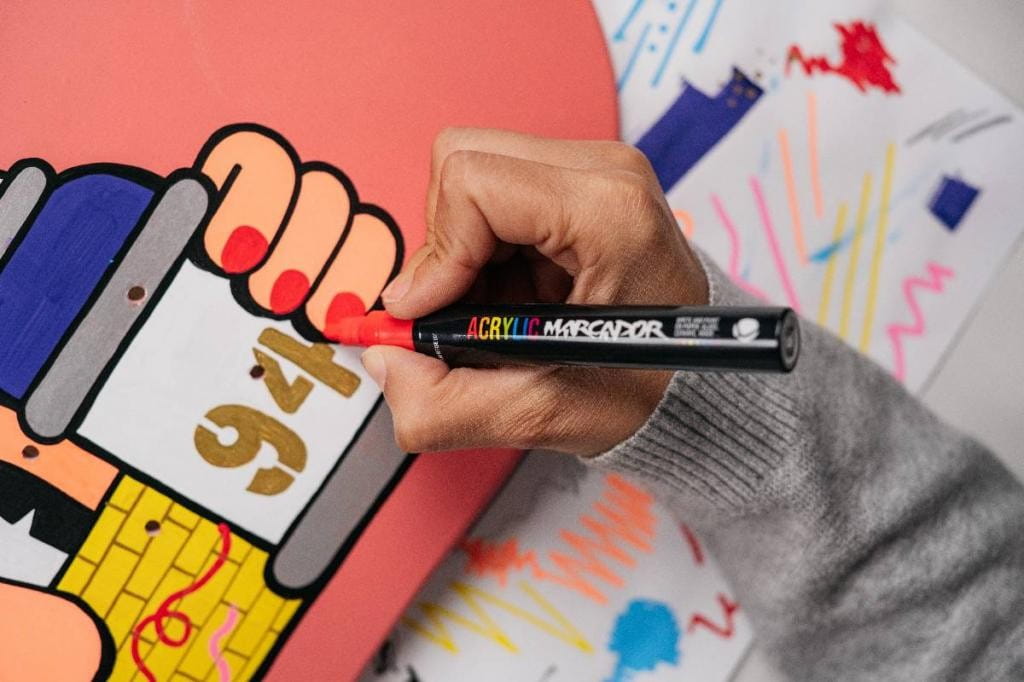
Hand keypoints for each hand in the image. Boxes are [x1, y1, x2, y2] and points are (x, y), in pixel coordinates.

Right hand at [362, 128, 708, 456]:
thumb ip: (445, 404)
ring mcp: (594, 169)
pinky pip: (493, 191)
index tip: (429, 315)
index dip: (435, 255)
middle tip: (465, 310)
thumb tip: (382, 359)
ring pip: (470, 174)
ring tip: (499, 307)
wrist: (697, 378)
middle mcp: (604, 171)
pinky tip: (512, 293)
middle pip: (461, 163)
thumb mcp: (542, 413)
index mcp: (609, 212)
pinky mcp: (581, 180)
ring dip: (462, 249)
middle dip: (444, 246)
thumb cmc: (645, 388)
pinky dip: (481, 247)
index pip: (472, 184)